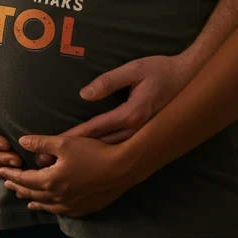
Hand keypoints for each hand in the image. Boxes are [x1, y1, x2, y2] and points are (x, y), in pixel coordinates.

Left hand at [0, 134, 139, 215]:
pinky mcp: (84, 208)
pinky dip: (52, 208)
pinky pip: (62, 211)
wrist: (121, 168)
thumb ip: (41, 143)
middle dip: (20, 188)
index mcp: (50, 180)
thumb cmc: (92, 152)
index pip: (25, 179)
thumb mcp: (65, 143)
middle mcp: (58, 196)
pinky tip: (53, 206)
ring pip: (47, 205)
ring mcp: (71, 205)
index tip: (1, 172)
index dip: (12, 175)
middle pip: (34, 194)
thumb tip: (22, 141)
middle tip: (9, 185)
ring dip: (35, 201)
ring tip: (27, 200)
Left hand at [33, 54, 193, 165]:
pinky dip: (102, 160)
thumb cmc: (162, 70)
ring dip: (85, 161)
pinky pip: (120, 153)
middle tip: (47, 163)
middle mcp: (136, 132)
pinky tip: (90, 167)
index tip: (50, 148)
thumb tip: (85, 94)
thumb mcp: (136, 69)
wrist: (191, 81)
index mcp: (131, 114)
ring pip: (108, 154)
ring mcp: (142, 138)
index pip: (94, 128)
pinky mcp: (145, 139)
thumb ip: (109, 81)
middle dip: (72, 155)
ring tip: (62, 169)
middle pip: (98, 147)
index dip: (71, 138)